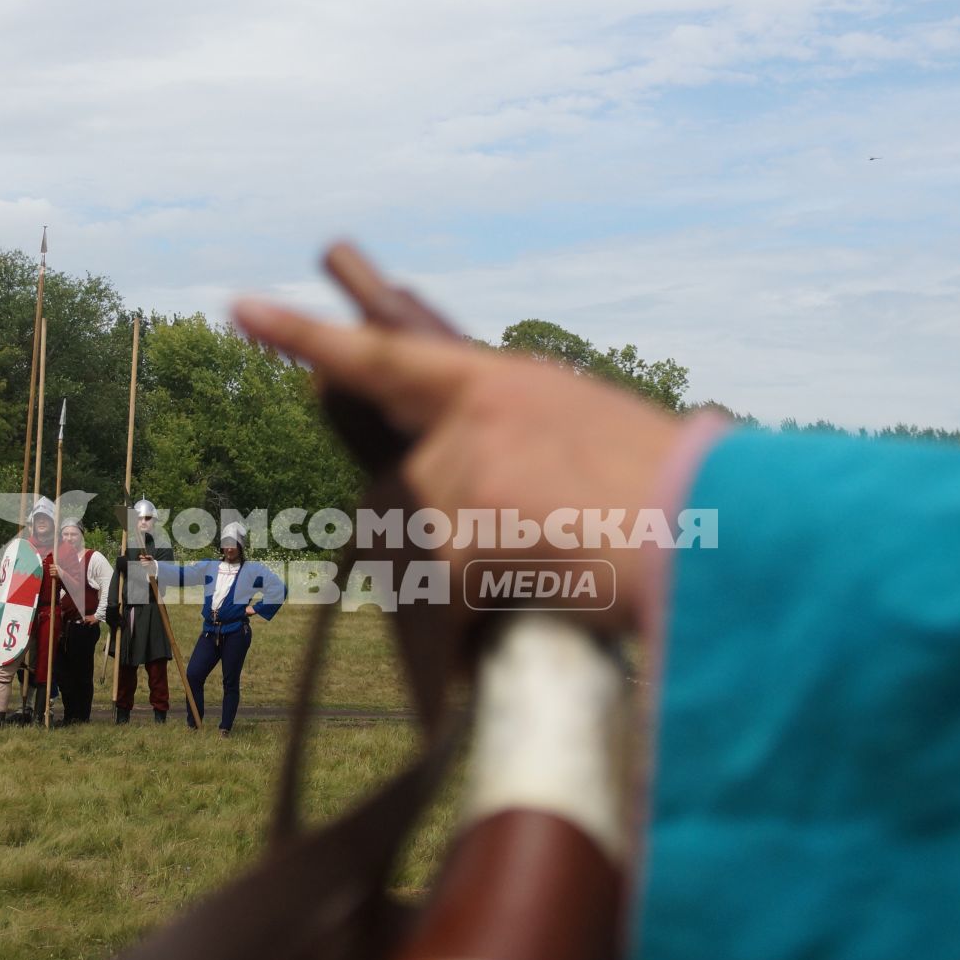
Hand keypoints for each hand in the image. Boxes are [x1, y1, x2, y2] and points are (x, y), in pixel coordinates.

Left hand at [232, 296, 683, 631]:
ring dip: (451, 595)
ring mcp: (455, 480)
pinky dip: (461, 650)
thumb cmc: (677, 498)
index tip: (239, 308)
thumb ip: (516, 447)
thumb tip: (480, 504)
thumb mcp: (592, 438)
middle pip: (389, 497)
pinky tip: (508, 646)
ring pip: (407, 556)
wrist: (720, 533)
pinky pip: (434, 614)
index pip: (379, 355)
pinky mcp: (456, 545)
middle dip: (425, 546)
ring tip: (539, 596)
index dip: (306, 336)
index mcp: (497, 384)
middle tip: (503, 560)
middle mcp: (463, 422)